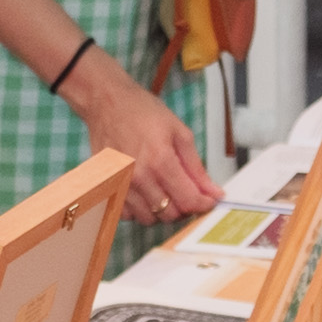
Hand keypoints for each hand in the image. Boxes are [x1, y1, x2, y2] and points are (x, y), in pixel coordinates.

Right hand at [63, 55, 222, 226]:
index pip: (189, 200)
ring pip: (149, 219)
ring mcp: (121, 184)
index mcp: (160, 161)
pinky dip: (140, 210)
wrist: (108, 103)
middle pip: (170, 215)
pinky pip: (128, 215)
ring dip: (162, 210)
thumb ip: (196, 167)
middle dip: (184, 207)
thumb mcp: (179, 133)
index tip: (209, 200)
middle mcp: (139, 177)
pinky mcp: (108, 187)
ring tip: (165, 191)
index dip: (204, 204)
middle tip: (186, 192)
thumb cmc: (143, 112)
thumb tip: (213, 191)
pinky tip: (145, 193)